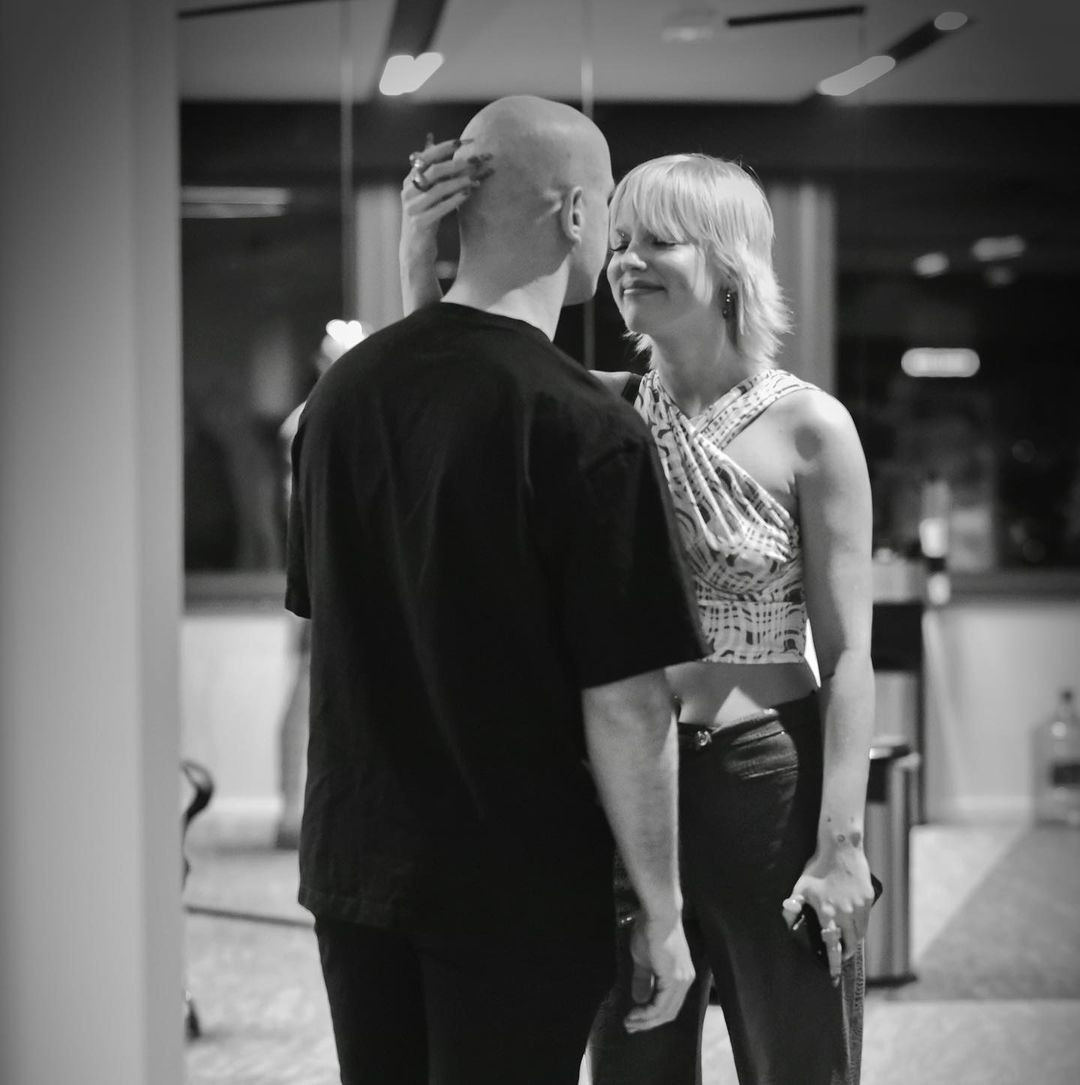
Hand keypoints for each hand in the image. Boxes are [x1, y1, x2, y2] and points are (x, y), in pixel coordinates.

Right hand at [400, 134, 492, 252]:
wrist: (415, 248)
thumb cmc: (427, 216)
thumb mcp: (427, 193)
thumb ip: (432, 171)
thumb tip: (434, 139)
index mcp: (410, 180)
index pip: (427, 157)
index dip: (445, 147)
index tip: (464, 141)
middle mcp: (408, 191)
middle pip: (434, 170)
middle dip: (458, 163)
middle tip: (477, 160)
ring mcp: (412, 208)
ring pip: (439, 188)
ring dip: (460, 182)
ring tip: (476, 179)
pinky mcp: (420, 223)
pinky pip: (440, 208)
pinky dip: (456, 199)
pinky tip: (468, 193)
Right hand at [623, 911, 694, 1032]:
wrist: (659, 915)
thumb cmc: (650, 931)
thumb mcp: (643, 960)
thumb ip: (643, 979)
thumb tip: (639, 999)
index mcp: (680, 976)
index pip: (668, 1005)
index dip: (651, 1016)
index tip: (633, 1020)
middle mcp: (685, 981)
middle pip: (668, 1013)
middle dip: (648, 1023)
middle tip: (630, 1026)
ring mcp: (682, 980)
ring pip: (666, 1012)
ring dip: (646, 1020)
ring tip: (630, 1022)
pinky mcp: (675, 979)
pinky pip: (662, 1004)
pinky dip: (648, 1012)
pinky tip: (636, 1013)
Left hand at [781, 844, 873, 985]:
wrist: (840, 848)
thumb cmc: (817, 867)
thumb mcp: (801, 885)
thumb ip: (793, 905)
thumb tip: (786, 917)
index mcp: (828, 913)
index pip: (832, 945)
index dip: (833, 962)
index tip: (833, 975)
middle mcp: (846, 914)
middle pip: (850, 943)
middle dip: (845, 952)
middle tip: (840, 955)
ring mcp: (860, 907)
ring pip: (860, 933)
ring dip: (853, 940)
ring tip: (847, 941)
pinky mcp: (868, 899)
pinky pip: (865, 918)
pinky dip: (860, 924)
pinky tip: (853, 922)